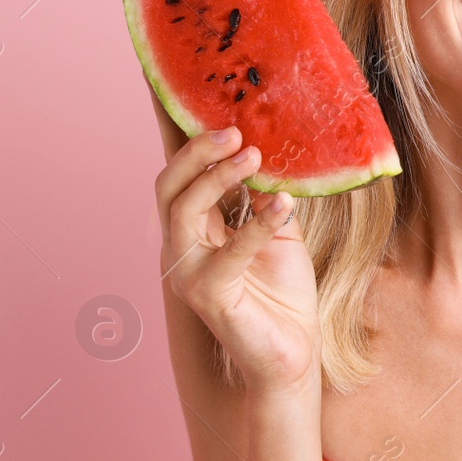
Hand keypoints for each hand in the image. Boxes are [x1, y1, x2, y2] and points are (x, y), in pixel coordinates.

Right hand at [154, 124, 321, 394]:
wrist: (292, 350)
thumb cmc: (281, 292)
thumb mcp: (278, 230)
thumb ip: (267, 196)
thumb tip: (269, 151)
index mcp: (195, 228)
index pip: (181, 177)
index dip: (190, 143)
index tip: (217, 110)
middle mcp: (182, 247)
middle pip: (169, 187)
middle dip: (197, 153)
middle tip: (235, 131)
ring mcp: (189, 272)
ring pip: (182, 211)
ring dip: (217, 178)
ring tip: (253, 156)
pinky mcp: (209, 295)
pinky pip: (228, 252)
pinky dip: (258, 224)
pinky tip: (284, 204)